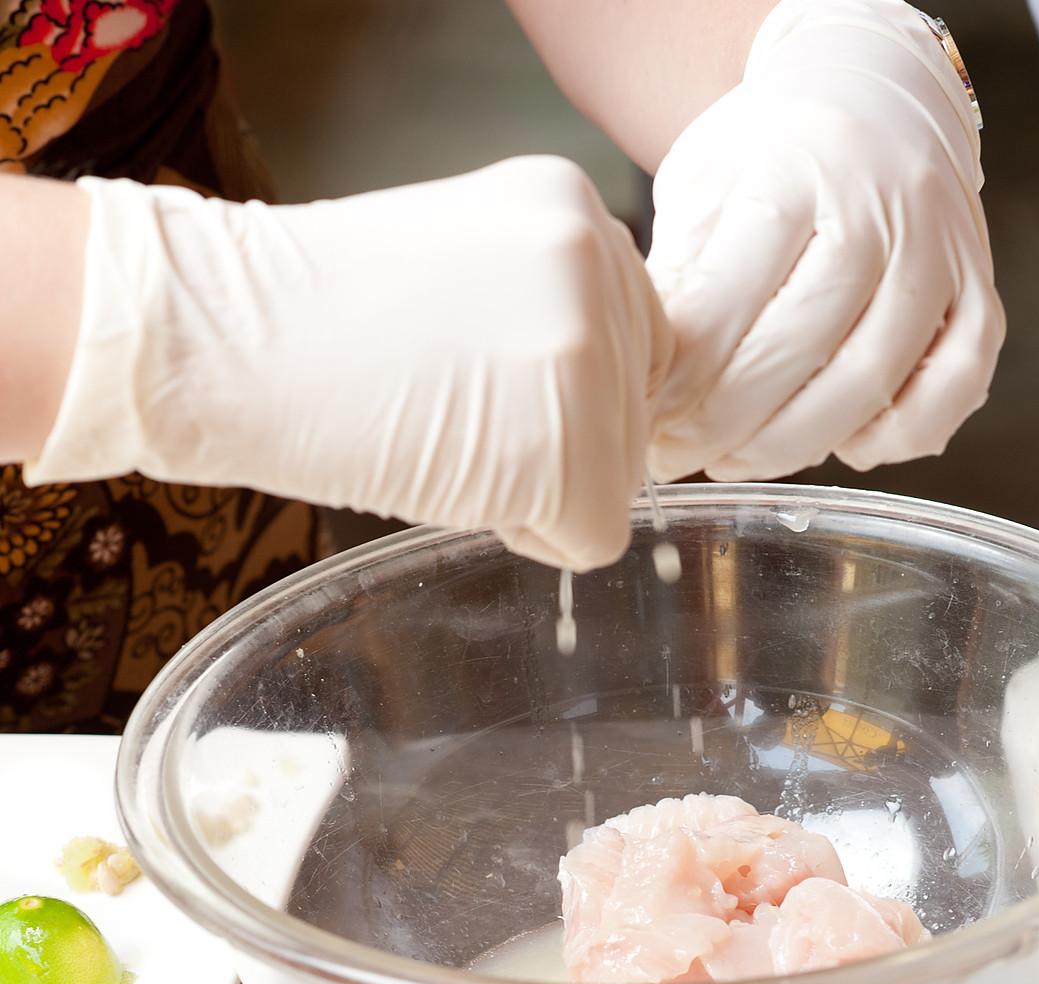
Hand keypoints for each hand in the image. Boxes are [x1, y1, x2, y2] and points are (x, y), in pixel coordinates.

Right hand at [27, 159, 671, 570]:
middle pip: (634, 417)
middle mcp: (601, 264)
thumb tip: (615, 405)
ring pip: (618, 480)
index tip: (479, 383)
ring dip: (536, 489)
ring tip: (440, 434)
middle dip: (553, 442)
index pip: (635, 345)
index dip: (564, 395)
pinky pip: (595, 539)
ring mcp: (592, 353)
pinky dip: (527, 538)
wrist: (223, 338)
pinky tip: (451, 478)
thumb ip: (552, 310)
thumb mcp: (467, 270)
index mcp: (578, 209)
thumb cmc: (316, 318)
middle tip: (444, 407)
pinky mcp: (574, 447)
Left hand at [645, 0, 1003, 481]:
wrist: (877, 95)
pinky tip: (839, 443)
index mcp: (805, 162)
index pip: (737, 292)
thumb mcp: (708, 181)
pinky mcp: (981, 296)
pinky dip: (893, 438)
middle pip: (803, 346)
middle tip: (680, 453)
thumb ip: (682, 273)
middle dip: (728, 421)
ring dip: (794, 444)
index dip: (688, 374)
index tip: (650, 416)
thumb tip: (648, 378)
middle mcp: (889, 203)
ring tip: (734, 458)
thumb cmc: (777, 151)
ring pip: (871, 381)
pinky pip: (950, 393)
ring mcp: (945, 253)